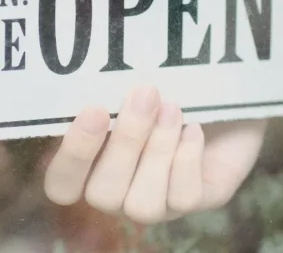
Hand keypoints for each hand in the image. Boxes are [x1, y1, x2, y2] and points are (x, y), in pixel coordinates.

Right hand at [42, 85, 265, 224]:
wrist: (221, 84)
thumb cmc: (163, 79)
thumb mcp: (129, 80)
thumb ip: (105, 89)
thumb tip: (90, 78)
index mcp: (89, 165)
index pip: (61, 185)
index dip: (73, 156)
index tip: (93, 110)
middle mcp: (118, 191)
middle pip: (102, 195)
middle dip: (125, 143)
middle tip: (145, 94)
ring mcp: (157, 202)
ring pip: (142, 205)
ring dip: (157, 153)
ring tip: (173, 109)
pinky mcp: (196, 199)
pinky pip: (184, 198)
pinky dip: (188, 159)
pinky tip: (194, 129)